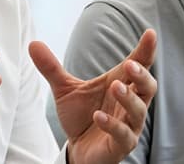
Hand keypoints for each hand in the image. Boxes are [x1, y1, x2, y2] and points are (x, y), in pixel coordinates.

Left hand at [29, 30, 156, 163]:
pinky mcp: (120, 145)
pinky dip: (113, 125)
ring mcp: (128, 125)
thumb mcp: (64, 89)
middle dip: (142, 75)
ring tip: (115, 87)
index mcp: (119, 84)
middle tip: (131, 64)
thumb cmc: (80, 116)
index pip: (138, 65)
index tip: (150, 33)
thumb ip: (51, 67)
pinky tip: (99, 116)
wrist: (77, 149)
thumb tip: (33, 43)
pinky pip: (123, 135)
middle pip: (147, 87)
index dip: (145, 50)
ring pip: (139, 111)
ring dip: (128, 98)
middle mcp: (128, 104)